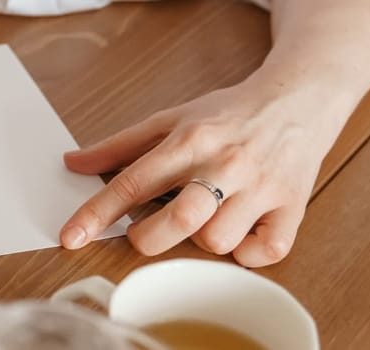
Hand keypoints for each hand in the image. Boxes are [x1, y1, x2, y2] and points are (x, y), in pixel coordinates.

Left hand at [58, 78, 348, 266]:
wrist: (299, 99)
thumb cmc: (228, 115)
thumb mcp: (170, 119)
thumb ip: (119, 146)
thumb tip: (73, 163)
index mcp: (190, 140)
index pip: (133, 182)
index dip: (96, 214)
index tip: (70, 237)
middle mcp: (226, 164)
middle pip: (180, 218)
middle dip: (149, 237)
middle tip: (144, 231)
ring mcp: (262, 187)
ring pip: (219, 240)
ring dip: (201, 241)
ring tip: (202, 221)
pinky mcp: (293, 207)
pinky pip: (266, 252)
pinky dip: (247, 254)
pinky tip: (238, 234)